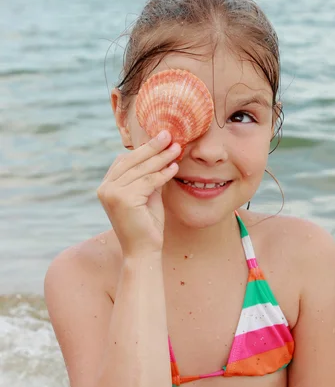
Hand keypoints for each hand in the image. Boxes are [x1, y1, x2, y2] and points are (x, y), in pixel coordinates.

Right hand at [97, 131, 180, 256]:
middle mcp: (105, 188)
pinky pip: (148, 181)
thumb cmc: (147, 225)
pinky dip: (163, 174)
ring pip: (141, 170)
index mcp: (107, 186)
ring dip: (161, 158)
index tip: (161, 138)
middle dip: (152, 147)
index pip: (124, 161)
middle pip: (132, 161)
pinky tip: (175, 168)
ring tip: (177, 149)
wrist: (144, 252)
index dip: (143, 149)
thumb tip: (161, 153)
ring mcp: (111, 193)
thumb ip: (148, 176)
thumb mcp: (147, 195)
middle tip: (169, 135)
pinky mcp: (123, 199)